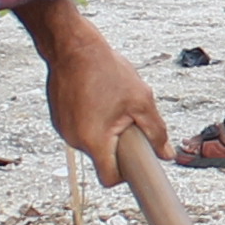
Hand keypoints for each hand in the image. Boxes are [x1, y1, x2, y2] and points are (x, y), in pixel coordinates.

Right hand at [22, 1, 168, 174]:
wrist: (72, 46)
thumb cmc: (106, 70)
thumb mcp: (141, 100)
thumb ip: (156, 132)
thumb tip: (166, 154)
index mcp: (94, 141)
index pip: (108, 178)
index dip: (125, 175)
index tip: (135, 162)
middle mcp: (74, 140)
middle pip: (102, 157)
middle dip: (118, 144)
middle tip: (127, 118)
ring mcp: (63, 129)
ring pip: (91, 142)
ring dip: (105, 131)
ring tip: (110, 103)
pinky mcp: (58, 118)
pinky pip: (80, 129)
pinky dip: (91, 120)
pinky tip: (97, 97)